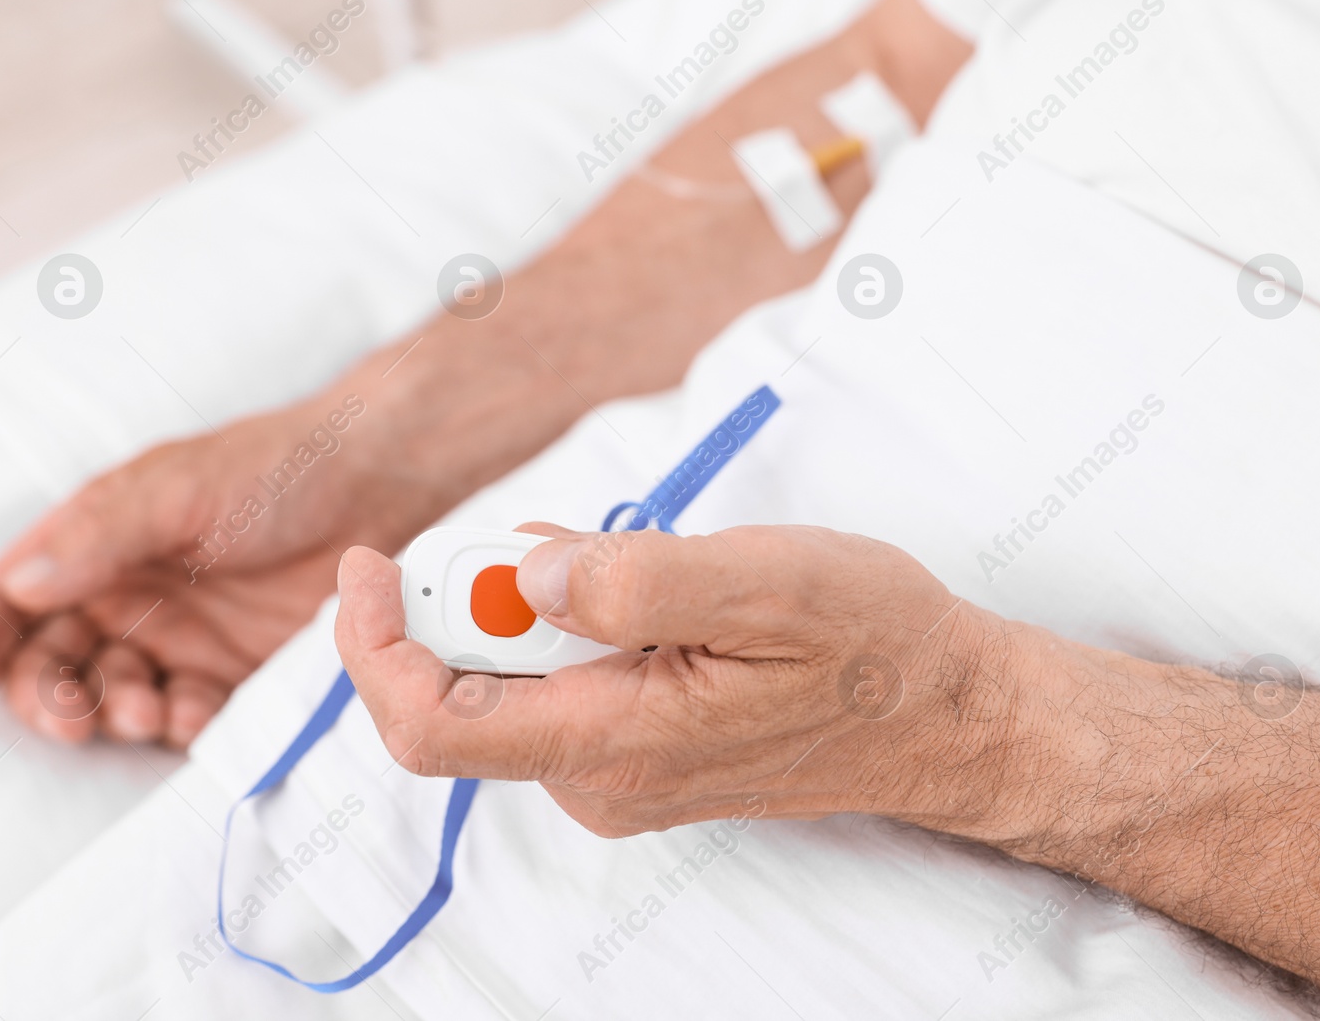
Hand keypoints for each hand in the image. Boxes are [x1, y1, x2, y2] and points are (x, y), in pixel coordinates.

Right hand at [0, 392, 433, 746]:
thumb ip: (98, 539)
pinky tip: (197, 716)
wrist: (378, 486)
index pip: (6, 601)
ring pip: (114, 699)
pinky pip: (186, 716)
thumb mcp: (175, 490)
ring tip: (149, 710)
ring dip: (116, 716)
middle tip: (78, 715)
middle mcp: (128, 594)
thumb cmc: (275, 469)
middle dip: (51, 699)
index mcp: (95, 544)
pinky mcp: (234, 670)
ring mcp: (180, 636)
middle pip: (52, 664)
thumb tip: (21, 588)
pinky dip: (180, 727)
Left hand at [335, 523, 1024, 836]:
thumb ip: (637, 581)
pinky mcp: (637, 756)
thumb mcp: (766, 585)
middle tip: (563, 538)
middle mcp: (599, 780)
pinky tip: (645, 594)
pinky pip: (559, 689)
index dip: (376, 643)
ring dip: (532, 609)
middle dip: (476, 599)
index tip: (373, 564)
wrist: (946, 717)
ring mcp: (617, 776)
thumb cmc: (872, 650)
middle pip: (465, 693)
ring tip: (637, 564)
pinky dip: (567, 627)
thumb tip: (525, 569)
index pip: (431, 724)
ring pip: (514, 686)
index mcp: (615, 746)